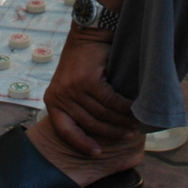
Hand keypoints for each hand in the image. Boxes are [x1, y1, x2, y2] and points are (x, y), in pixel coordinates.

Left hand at [43, 30, 139, 157]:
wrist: (88, 34)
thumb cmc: (81, 63)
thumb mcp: (70, 86)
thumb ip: (77, 106)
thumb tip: (95, 133)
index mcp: (52, 100)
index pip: (65, 130)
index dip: (82, 144)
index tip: (97, 153)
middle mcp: (60, 96)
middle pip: (89, 123)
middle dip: (111, 132)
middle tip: (128, 136)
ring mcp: (73, 88)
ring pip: (102, 113)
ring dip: (121, 121)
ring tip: (134, 125)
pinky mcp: (88, 80)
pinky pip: (110, 100)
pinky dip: (124, 107)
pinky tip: (134, 110)